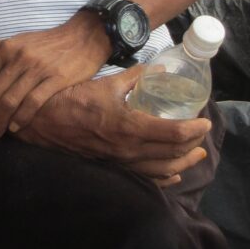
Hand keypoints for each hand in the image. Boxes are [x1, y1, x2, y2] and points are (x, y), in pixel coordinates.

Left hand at [0, 13, 108, 139]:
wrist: (83, 37)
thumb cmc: (42, 45)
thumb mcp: (9, 42)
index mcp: (3, 49)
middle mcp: (17, 57)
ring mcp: (37, 68)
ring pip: (9, 101)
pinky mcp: (56, 78)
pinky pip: (32, 103)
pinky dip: (20, 119)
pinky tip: (15, 128)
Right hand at [16, 66, 210, 186]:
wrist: (43, 123)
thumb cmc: (74, 99)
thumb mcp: (108, 83)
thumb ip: (137, 75)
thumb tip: (160, 69)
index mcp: (131, 126)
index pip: (175, 134)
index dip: (196, 128)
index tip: (206, 120)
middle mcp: (129, 149)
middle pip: (174, 153)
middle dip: (193, 144)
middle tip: (203, 133)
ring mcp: (121, 161)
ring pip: (162, 170)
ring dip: (184, 162)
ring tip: (196, 155)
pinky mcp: (113, 167)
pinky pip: (144, 178)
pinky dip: (163, 177)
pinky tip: (173, 174)